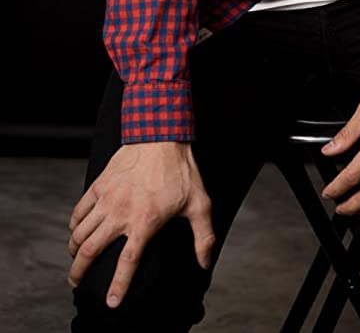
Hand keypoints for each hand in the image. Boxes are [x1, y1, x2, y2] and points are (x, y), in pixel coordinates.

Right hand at [67, 141, 214, 308]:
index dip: (118, 285)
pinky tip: (76, 231)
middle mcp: (121, 213)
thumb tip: (204, 264)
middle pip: (90, 250)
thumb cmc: (182, 171)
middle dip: (79, 271)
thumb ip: (203, 237)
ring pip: (80, 232)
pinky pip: (79, 210)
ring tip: (75, 259)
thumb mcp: (199, 204)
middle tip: (75, 282)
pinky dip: (74, 225)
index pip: (127, 262)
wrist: (161, 136)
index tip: (110, 303)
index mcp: (145, 221)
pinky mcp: (100, 184)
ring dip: (74, 250)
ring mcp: (108, 198)